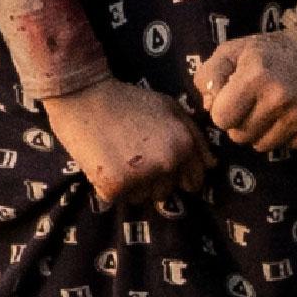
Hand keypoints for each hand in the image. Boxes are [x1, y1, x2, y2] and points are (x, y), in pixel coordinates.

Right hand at [39, 79, 208, 211]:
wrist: (84, 96)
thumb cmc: (129, 101)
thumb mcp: (170, 108)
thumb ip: (195, 136)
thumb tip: (212, 166)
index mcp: (184, 144)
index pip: (194, 182)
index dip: (179, 175)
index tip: (161, 163)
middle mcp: (167, 163)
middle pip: (167, 192)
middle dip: (155, 180)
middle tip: (135, 155)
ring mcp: (142, 176)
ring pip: (145, 198)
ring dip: (134, 185)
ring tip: (120, 157)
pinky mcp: (115, 187)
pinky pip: (122, 199)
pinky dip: (113, 187)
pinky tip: (107, 163)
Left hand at [191, 27, 296, 151]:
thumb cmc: (270, 52)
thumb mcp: (233, 51)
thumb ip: (209, 75)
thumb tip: (208, 106)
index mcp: (255, 76)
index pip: (221, 119)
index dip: (223, 111)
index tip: (233, 99)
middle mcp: (279, 98)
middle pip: (239, 137)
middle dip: (241, 123)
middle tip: (253, 103)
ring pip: (261, 146)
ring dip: (261, 132)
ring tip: (271, 109)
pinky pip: (287, 147)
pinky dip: (285, 135)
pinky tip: (290, 114)